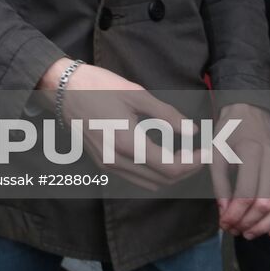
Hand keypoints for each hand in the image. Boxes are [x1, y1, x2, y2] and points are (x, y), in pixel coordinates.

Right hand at [38, 59, 201, 189]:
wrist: (62, 88)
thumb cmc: (98, 86)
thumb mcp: (136, 94)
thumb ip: (166, 115)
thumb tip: (192, 131)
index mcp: (128, 143)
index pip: (170, 168)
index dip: (194, 163)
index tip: (206, 151)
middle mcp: (117, 160)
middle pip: (162, 180)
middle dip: (185, 170)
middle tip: (198, 153)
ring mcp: (108, 164)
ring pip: (148, 184)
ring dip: (169, 175)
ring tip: (183, 156)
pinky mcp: (102, 162)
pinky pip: (134, 178)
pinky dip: (152, 173)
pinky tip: (159, 155)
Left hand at [210, 103, 269, 239]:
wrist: (249, 116)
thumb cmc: (228, 135)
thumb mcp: (215, 155)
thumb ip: (219, 185)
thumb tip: (225, 213)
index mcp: (251, 152)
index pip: (247, 193)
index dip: (235, 213)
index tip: (224, 223)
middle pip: (266, 203)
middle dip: (249, 222)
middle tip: (234, 231)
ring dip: (265, 226)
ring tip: (248, 234)